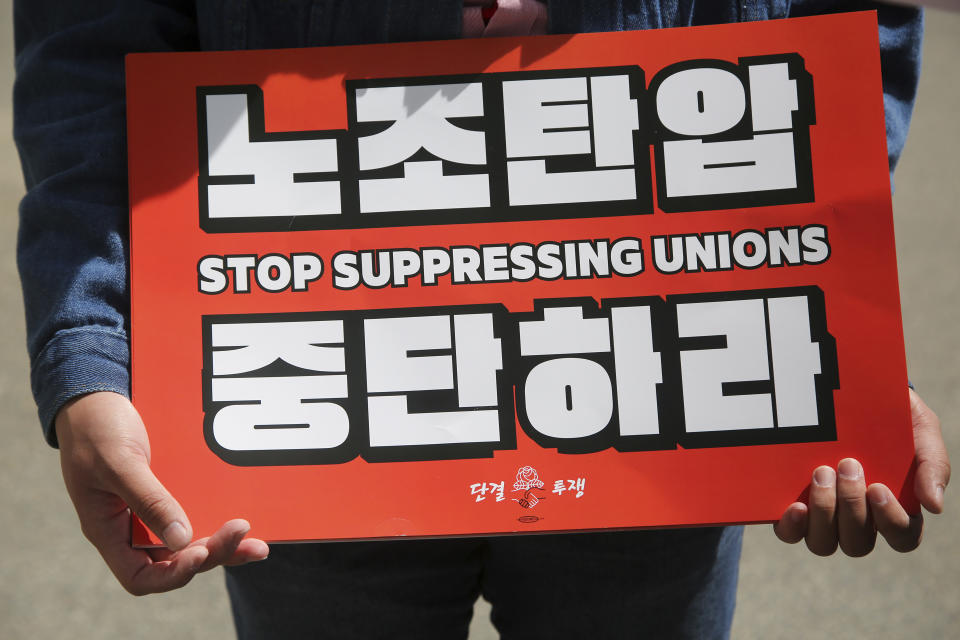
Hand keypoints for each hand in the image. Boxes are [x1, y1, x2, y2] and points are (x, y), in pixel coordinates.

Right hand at [55, 392, 268, 593]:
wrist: (95, 394)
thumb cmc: (95, 427)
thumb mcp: (119, 463)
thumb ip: (148, 500)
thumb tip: (182, 540)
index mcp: (108, 530)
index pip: (139, 577)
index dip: (172, 575)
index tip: (199, 554)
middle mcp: (132, 529)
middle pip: (175, 561)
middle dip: (211, 553)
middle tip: (241, 531)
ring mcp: (152, 512)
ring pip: (191, 543)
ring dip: (224, 545)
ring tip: (257, 544)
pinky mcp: (171, 492)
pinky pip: (197, 515)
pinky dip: (220, 520)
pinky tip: (248, 518)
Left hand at [773, 389, 949, 555]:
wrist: (853, 394)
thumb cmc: (893, 418)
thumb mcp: (921, 431)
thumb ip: (933, 466)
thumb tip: (934, 506)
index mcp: (893, 510)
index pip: (901, 537)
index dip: (891, 521)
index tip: (878, 487)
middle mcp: (859, 520)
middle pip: (857, 543)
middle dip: (852, 508)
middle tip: (847, 465)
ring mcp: (825, 516)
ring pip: (823, 543)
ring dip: (824, 513)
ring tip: (821, 473)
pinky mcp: (796, 506)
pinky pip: (791, 534)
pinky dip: (792, 527)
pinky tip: (797, 506)